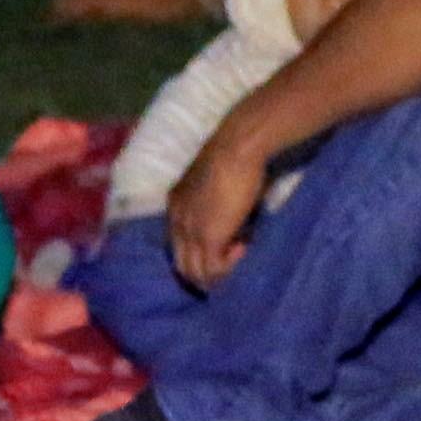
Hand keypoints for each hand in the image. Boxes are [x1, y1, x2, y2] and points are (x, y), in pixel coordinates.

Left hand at [166, 125, 272, 289]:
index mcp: (176, 206)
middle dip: (205, 274)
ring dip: (218, 274)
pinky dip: (229, 267)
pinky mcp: (209, 238)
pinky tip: (244, 247)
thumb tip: (234, 228)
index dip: (199, 254)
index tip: (224, 249)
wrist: (237, 146)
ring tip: (240, 255)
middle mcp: (177, 221)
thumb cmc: (234, 158)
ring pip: (195, 273)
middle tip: (230, 266)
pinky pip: (214, 270)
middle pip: (182, 266)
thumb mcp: (216, 186)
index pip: (178, 245)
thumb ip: (217, 207)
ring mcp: (190, 231)